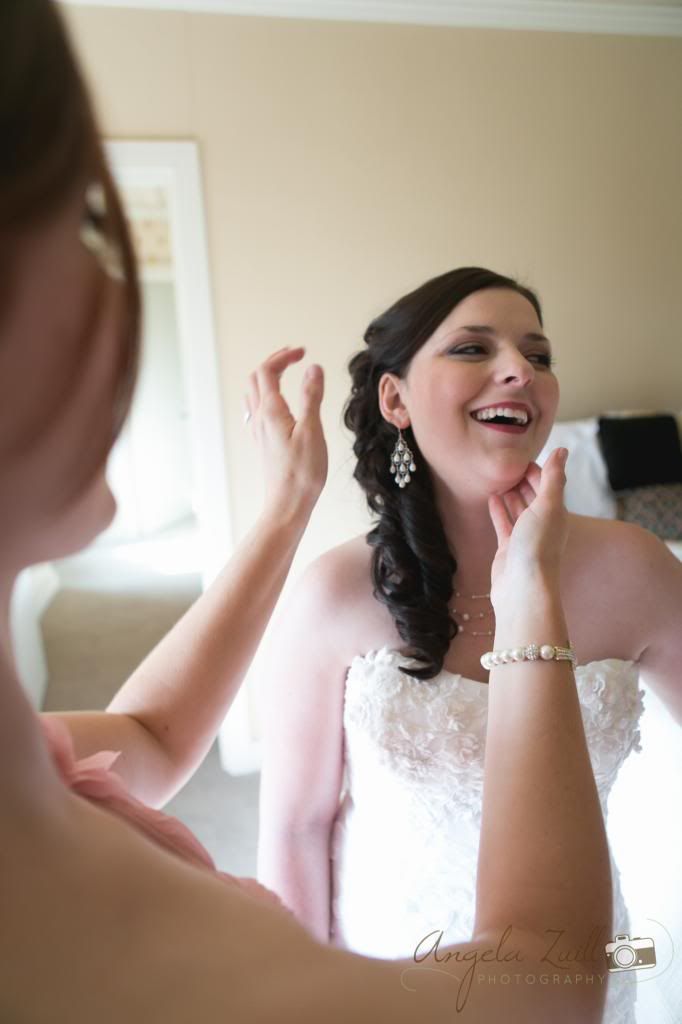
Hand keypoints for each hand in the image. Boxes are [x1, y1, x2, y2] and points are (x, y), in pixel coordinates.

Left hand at [244, 347, 327, 512]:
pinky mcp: (263, 443)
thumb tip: (313, 368)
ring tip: (285, 373)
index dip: (284, 356)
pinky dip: (267, 396)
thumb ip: (311, 396)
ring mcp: (259, 432)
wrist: (287, 505)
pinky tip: (280, 403)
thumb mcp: (312, 430)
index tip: (303, 351)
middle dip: (274, 362)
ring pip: (253, 394)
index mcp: (271, 412)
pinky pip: (257, 411)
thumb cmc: (302, 473)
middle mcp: (259, 419)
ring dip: (267, 378)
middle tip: (294, 357)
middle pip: (256, 379)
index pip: (268, 371)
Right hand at [487, 447, 568, 609]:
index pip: (547, 484)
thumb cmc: (537, 547)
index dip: (536, 470)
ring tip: (497, 478)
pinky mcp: (509, 548)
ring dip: (510, 493)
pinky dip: (499, 510)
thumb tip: (563, 450)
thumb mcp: (548, 506)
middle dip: (522, 480)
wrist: (523, 588)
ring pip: (518, 509)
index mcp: (555, 513)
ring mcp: (525, 537)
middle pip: (533, 496)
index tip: (520, 457)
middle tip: (506, 464)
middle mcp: (542, 524)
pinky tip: (491, 498)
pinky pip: (504, 524)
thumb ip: (553, 478)